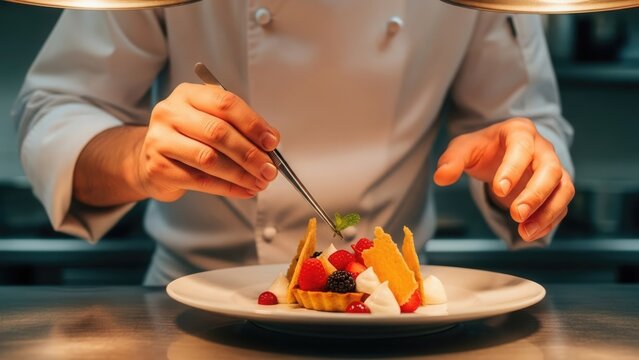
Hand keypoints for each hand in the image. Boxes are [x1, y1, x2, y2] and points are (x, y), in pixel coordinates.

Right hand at [135, 83, 279, 201]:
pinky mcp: (157, 168)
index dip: (252, 123)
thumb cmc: (190, 139)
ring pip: (208, 158)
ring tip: (260, 182)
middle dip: (250, 153)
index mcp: (188, 95)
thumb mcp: (213, 123)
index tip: (272, 142)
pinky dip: (228, 188)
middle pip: (218, 132)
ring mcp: (160, 140)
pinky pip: (199, 181)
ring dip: (240, 174)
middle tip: (270, 169)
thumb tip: (272, 142)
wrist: (150, 159)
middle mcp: (170, 113)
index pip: (225, 103)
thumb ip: (241, 128)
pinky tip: (245, 191)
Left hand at [433, 118, 574, 241]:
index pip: (522, 147)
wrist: (498, 153)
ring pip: (563, 189)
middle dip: (535, 194)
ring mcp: (553, 168)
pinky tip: (529, 233)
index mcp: (519, 131)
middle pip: (551, 169)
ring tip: (524, 232)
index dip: (513, 169)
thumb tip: (441, 178)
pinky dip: (548, 222)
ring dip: (547, 213)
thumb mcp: (463, 149)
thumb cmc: (482, 149)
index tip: (498, 190)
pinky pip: (560, 205)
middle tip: (516, 214)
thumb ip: (451, 161)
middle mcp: (542, 148)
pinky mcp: (556, 188)